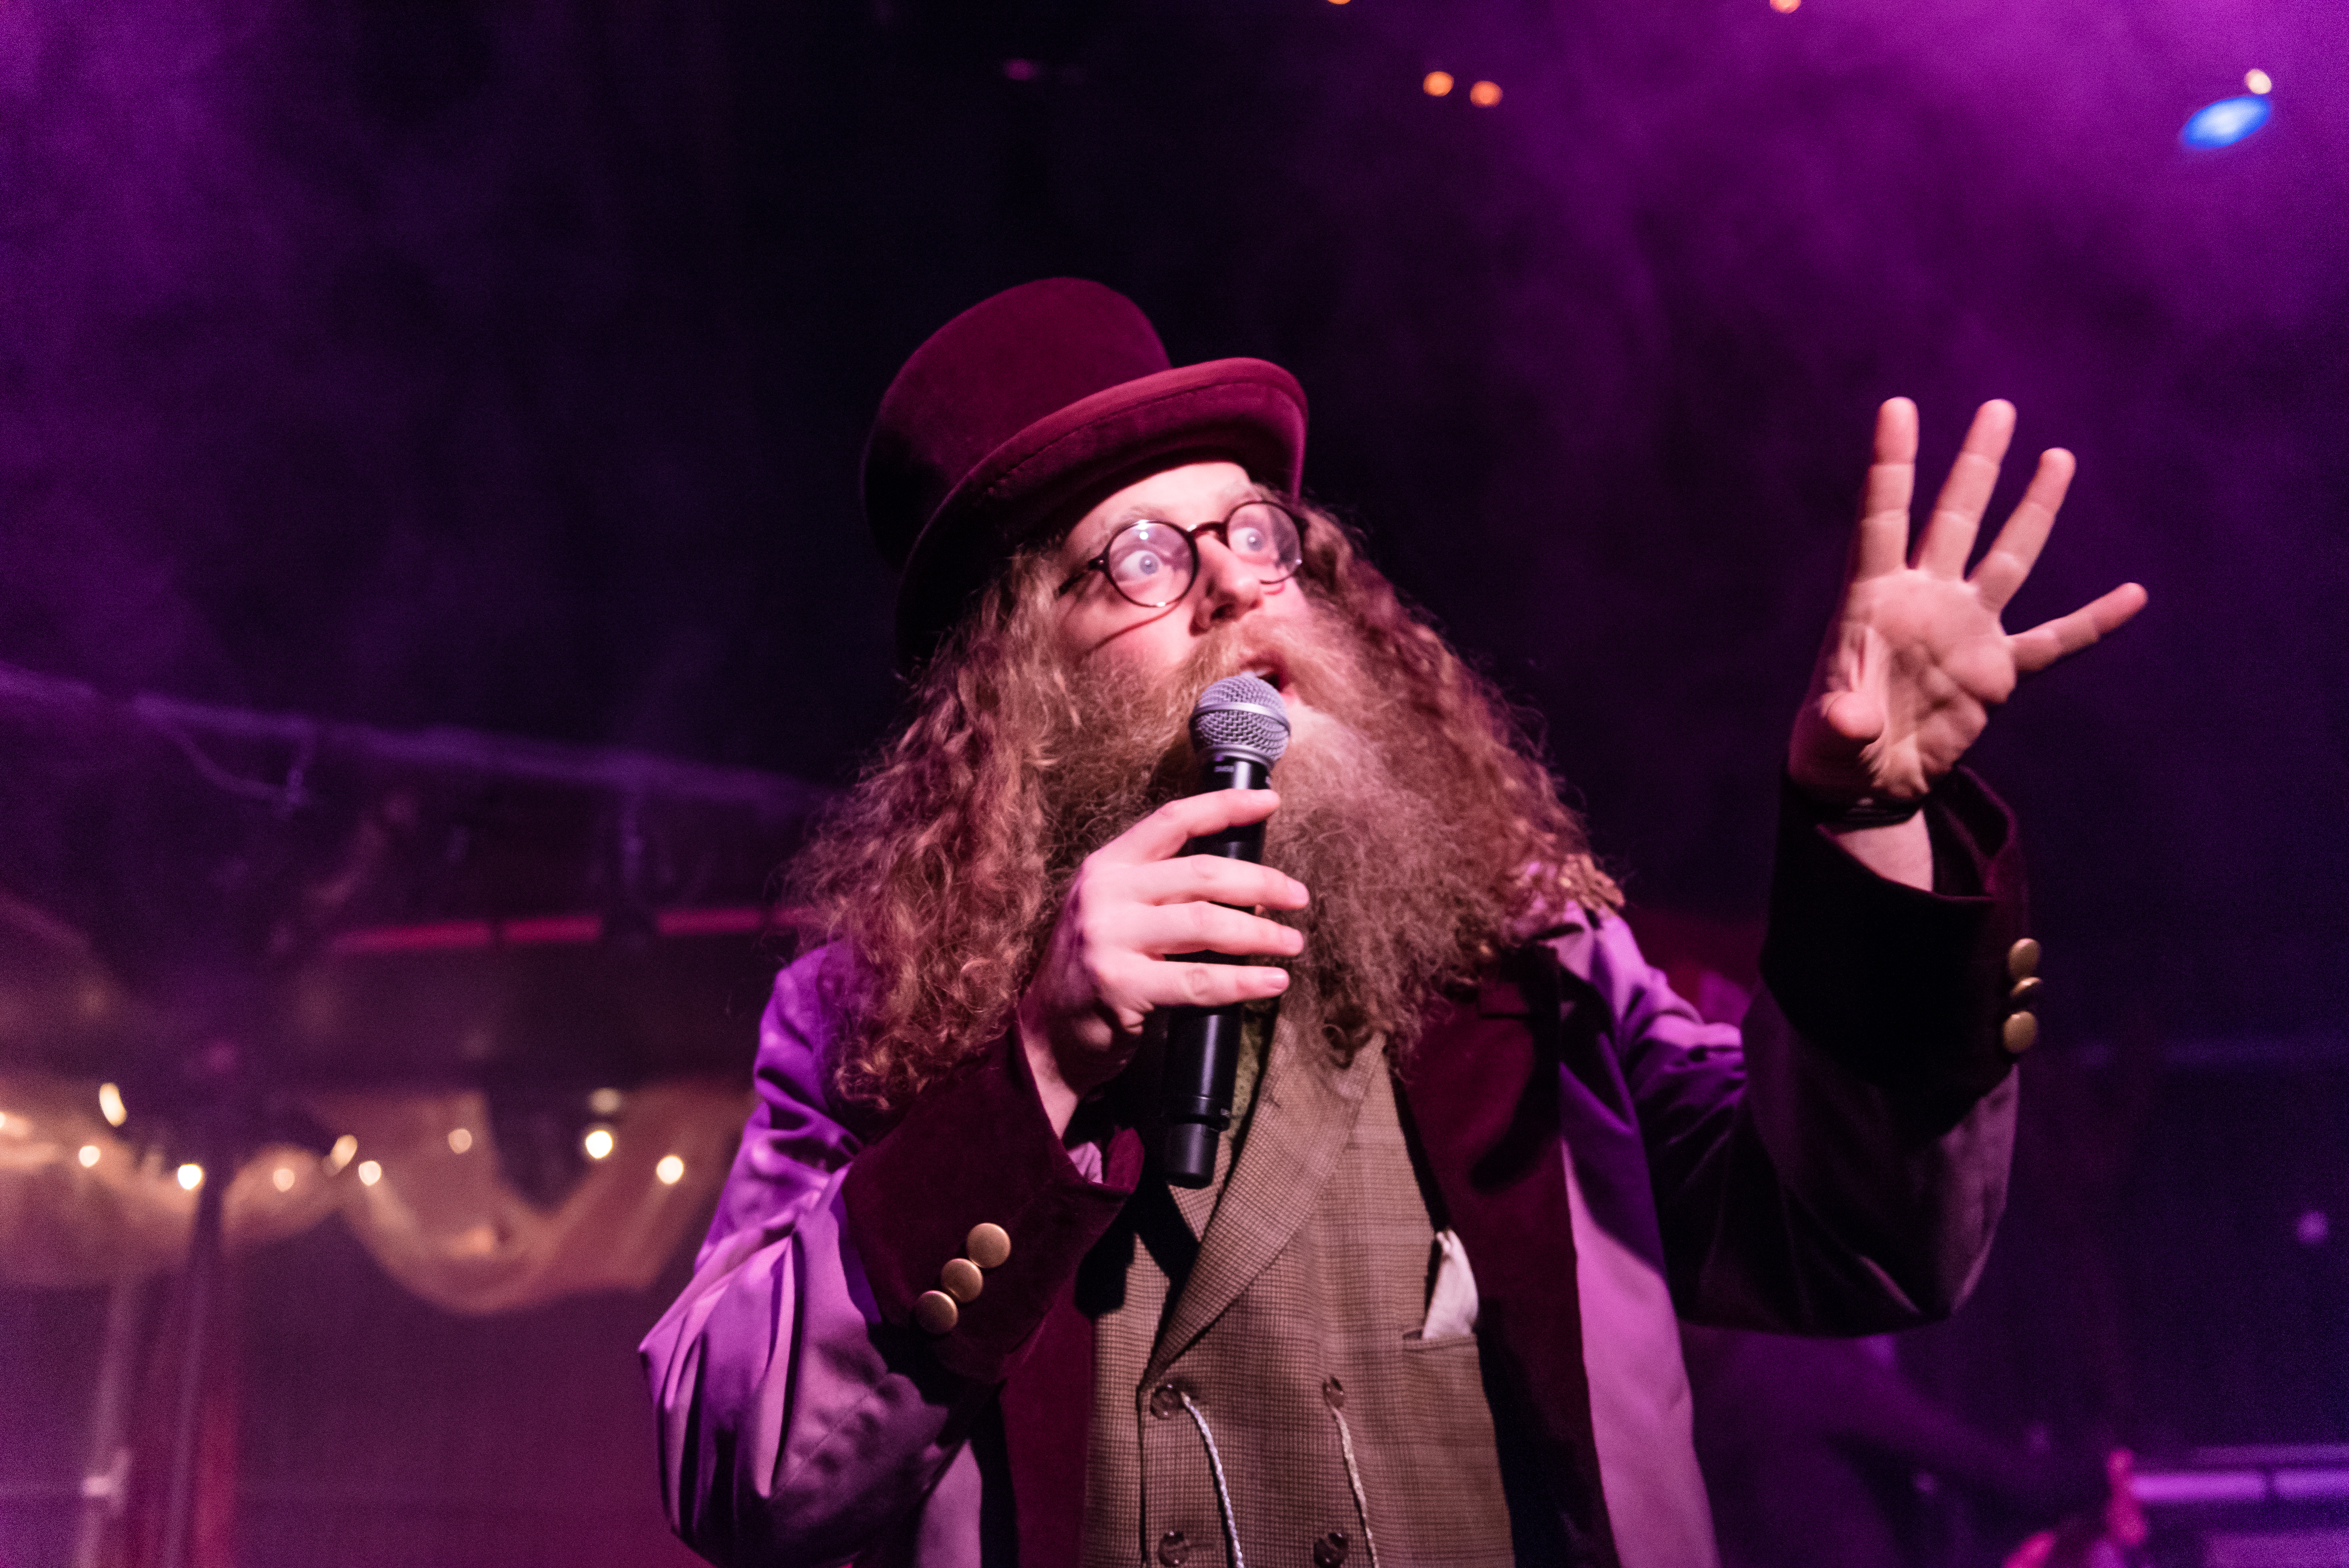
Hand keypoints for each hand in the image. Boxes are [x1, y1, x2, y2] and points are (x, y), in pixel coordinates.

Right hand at [1015, 790, 1307, 1136]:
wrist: (1046, 1036)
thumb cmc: (1095, 971)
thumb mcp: (1115, 913)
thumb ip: (1164, 892)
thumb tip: (1247, 887)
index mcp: (1106, 867)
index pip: (1172, 821)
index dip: (1225, 806)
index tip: (1269, 802)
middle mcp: (1104, 895)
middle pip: (1202, 873)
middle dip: (1262, 883)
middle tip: (1298, 898)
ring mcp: (1109, 940)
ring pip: (1207, 924)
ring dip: (1261, 933)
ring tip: (1291, 943)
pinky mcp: (1120, 986)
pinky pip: (1200, 980)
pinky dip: (1244, 982)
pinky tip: (1271, 981)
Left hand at [1790, 398, 2147, 805]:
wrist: (1865, 784)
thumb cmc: (1830, 751)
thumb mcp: (1827, 737)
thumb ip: (1839, 722)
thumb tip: (1852, 721)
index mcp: (1871, 601)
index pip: (1882, 518)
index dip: (1892, 464)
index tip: (1898, 406)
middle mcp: (1924, 601)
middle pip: (1953, 517)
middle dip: (1976, 464)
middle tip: (1997, 408)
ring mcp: (1964, 630)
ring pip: (2006, 558)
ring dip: (2032, 509)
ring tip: (2057, 456)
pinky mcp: (1996, 672)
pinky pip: (2054, 641)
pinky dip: (2094, 621)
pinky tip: (2133, 595)